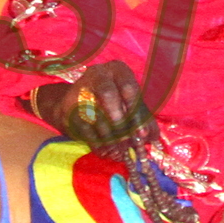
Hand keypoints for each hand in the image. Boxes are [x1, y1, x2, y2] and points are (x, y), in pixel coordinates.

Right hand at [34, 59, 149, 151]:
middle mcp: (98, 74)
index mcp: (118, 70)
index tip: (143, 135)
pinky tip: (106, 152)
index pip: (129, 88)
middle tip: (129, 144)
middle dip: (120, 123)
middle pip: (108, 95)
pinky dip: (97, 142)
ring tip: (120, 152)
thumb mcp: (130, 103)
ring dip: (110, 137)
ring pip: (95, 112)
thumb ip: (143, 117)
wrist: (77, 102)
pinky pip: (84, 126)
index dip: (136, 113)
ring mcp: (81, 89)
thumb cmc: (113, 100)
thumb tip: (154, 137)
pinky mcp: (69, 107)